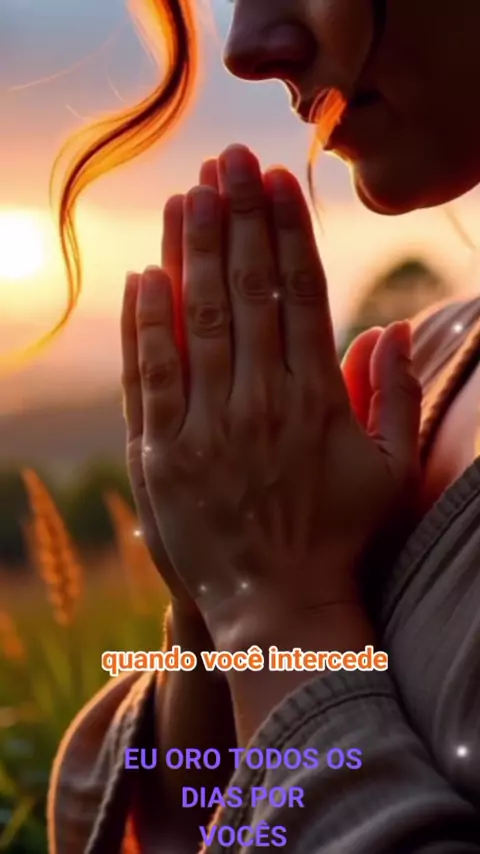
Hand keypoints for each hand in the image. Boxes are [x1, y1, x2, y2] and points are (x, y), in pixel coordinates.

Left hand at [124, 144, 421, 648]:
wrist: (279, 608)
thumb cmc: (338, 537)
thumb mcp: (388, 471)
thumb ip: (396, 397)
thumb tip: (391, 328)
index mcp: (316, 400)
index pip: (298, 294)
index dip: (285, 231)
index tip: (275, 181)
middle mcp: (260, 403)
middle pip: (245, 291)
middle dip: (235, 218)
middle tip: (226, 160)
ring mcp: (205, 428)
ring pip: (196, 321)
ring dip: (189, 251)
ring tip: (185, 195)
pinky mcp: (162, 454)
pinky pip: (149, 376)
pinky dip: (145, 323)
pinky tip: (144, 275)